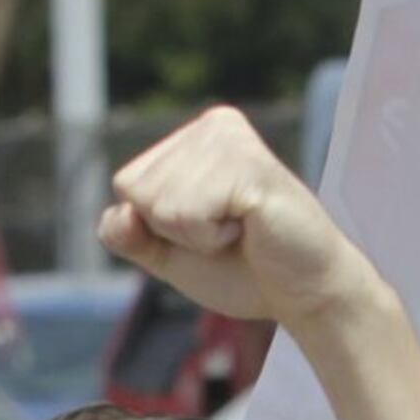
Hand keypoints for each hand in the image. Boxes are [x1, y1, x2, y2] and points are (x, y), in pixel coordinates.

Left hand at [98, 106, 376, 330]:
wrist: (303, 293)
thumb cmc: (243, 270)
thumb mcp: (169, 254)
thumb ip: (131, 236)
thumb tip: (116, 215)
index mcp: (193, 137)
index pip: (126, 185)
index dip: (156, 227)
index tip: (208, 229)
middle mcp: (212, 126)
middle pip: (138, 191)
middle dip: (176, 231)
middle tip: (228, 233)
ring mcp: (231, 140)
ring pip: (159, 205)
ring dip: (197, 237)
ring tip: (241, 230)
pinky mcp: (247, 165)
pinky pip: (187, 213)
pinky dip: (212, 238)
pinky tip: (250, 228)